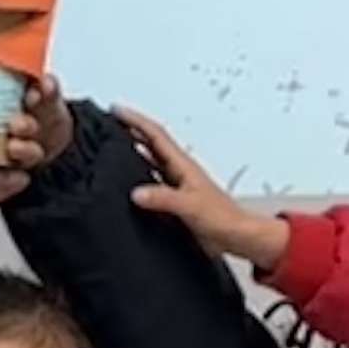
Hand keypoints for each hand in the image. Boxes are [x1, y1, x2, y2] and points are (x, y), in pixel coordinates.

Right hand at [120, 110, 291, 270]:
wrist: (237, 237)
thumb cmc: (223, 218)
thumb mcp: (190, 206)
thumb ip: (163, 198)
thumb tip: (137, 192)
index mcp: (183, 166)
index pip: (156, 135)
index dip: (136, 121)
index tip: (118, 110)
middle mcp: (180, 172)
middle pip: (152, 143)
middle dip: (132, 129)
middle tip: (111, 121)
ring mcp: (178, 185)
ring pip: (152, 161)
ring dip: (135, 150)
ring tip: (114, 144)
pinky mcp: (177, 201)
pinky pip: (153, 182)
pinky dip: (140, 176)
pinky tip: (131, 183)